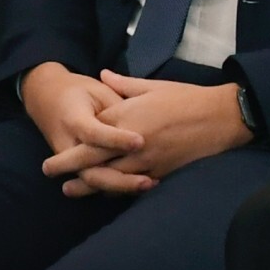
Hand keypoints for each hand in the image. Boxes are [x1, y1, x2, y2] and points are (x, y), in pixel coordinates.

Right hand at [21, 62, 144, 184]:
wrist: (46, 98)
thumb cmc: (78, 91)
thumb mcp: (97, 91)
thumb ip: (117, 108)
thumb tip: (142, 124)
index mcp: (73, 119)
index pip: (94, 134)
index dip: (116, 140)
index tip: (140, 142)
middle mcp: (68, 145)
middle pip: (90, 171)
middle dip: (119, 179)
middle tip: (147, 181)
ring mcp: (70, 160)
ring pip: (93, 181)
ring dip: (120, 187)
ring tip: (148, 184)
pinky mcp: (75, 167)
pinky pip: (95, 181)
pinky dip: (117, 187)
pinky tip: (143, 184)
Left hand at [62, 70, 250, 197]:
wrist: (221, 118)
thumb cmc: (187, 98)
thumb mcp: (153, 86)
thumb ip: (124, 84)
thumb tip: (103, 75)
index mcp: (128, 115)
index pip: (93, 130)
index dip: (74, 138)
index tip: (59, 140)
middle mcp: (132, 140)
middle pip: (93, 156)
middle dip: (68, 165)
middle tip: (48, 170)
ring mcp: (146, 159)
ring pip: (110, 176)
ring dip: (88, 184)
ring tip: (69, 190)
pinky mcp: (160, 171)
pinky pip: (133, 184)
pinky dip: (118, 189)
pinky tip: (106, 194)